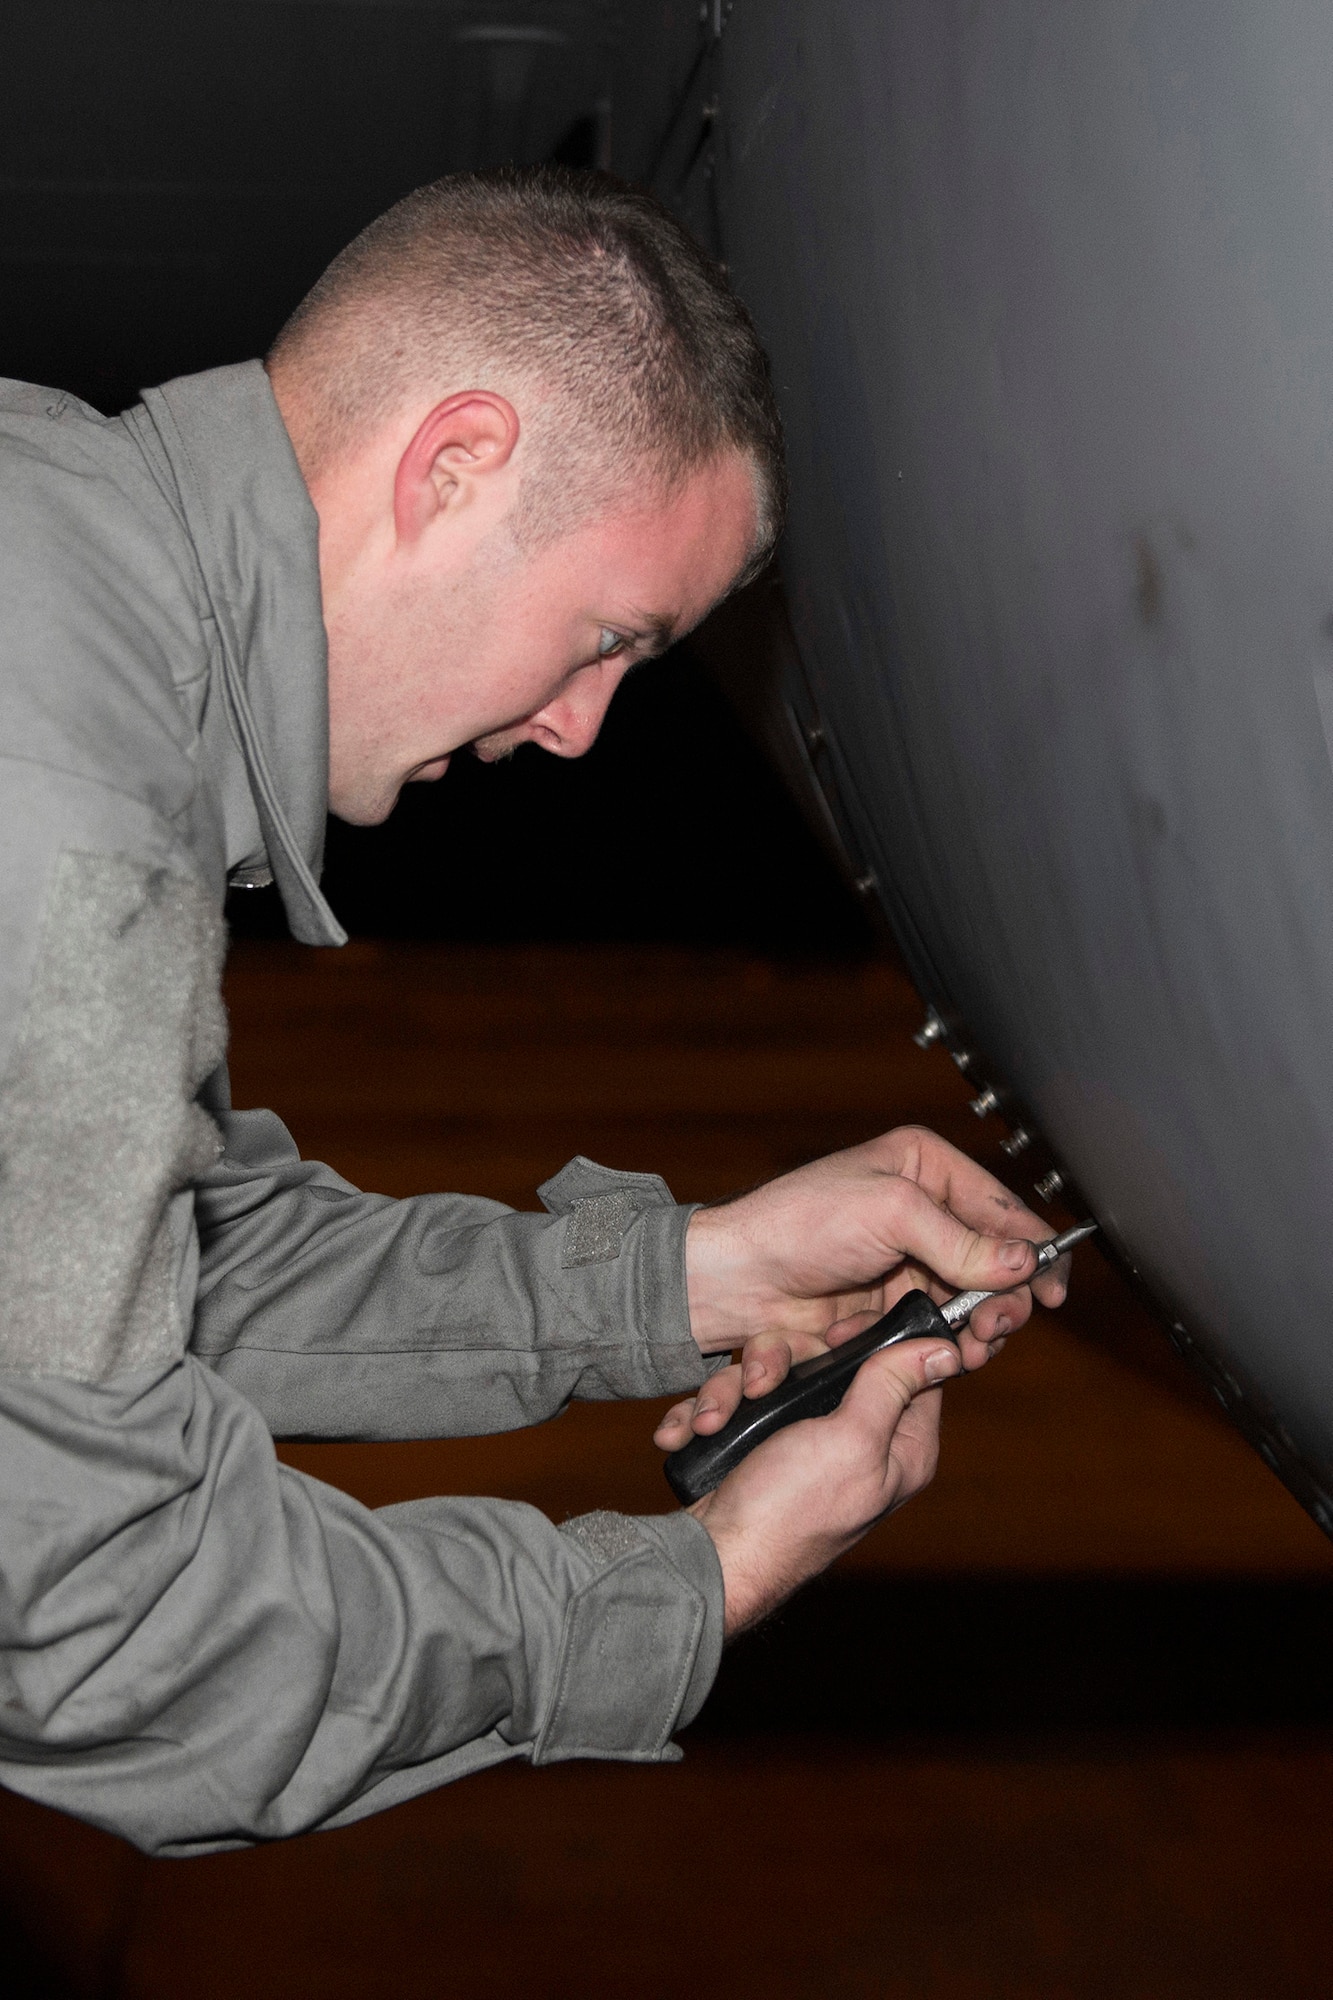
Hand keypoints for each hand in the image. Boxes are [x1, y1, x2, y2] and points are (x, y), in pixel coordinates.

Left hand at [654, 1125, 1068, 1452]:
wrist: (732, 1278)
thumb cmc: (796, 1223)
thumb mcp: (888, 1213)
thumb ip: (958, 1239)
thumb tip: (1021, 1263)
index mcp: (923, 1166)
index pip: (1001, 1209)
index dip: (1034, 1251)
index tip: (1052, 1293)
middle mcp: (919, 1211)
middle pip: (991, 1262)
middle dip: (1001, 1299)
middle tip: (997, 1327)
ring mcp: (904, 1261)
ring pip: (965, 1302)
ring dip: (971, 1329)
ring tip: (970, 1347)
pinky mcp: (886, 1305)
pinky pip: (931, 1328)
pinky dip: (934, 1344)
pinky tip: (936, 1354)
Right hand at [688, 1332, 959, 1634]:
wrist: (715, 1557)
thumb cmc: (790, 1510)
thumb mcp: (852, 1439)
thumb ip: (893, 1386)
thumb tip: (946, 1349)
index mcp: (900, 1444)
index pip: (911, 1367)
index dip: (877, 1339)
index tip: (837, 1334)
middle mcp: (858, 1439)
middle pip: (830, 1360)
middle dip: (778, 1364)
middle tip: (759, 1385)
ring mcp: (805, 1441)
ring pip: (776, 1376)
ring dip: (733, 1393)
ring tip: (710, 1422)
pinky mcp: (762, 1445)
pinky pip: (741, 1403)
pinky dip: (713, 1413)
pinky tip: (691, 1431)